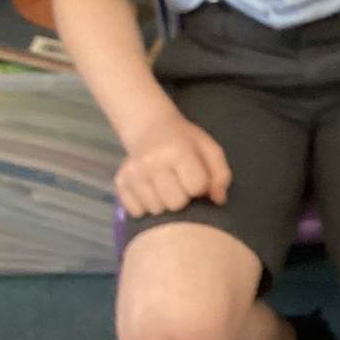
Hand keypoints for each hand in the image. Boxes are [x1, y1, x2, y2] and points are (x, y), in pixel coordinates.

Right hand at [116, 111, 230, 217]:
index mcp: (177, 151)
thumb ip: (220, 174)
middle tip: (180, 184)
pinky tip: (150, 190)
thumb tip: (218, 200)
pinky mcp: (119, 183)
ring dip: (164, 203)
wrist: (149, 127)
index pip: (196, 187)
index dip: (201, 186)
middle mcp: (151, 162)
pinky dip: (146, 206)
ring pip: (156, 210)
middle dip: (182, 198)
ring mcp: (132, 173)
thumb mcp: (210, 149)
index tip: (196, 176)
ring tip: (165, 186)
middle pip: (176, 204)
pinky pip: (136, 212)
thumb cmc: (185, 141)